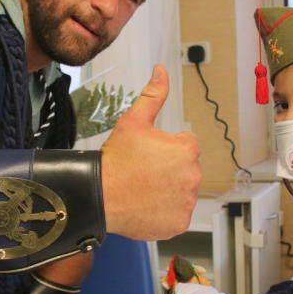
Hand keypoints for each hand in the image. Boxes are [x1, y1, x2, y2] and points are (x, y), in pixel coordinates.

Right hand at [101, 65, 200, 239]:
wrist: (99, 196)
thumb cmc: (116, 159)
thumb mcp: (134, 121)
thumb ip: (153, 95)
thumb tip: (161, 71)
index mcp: (187, 150)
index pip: (186, 144)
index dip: (166, 147)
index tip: (148, 154)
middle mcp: (193, 177)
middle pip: (186, 169)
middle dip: (169, 169)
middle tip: (144, 172)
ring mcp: (187, 202)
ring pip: (182, 191)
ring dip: (169, 189)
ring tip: (144, 189)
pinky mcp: (179, 223)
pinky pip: (177, 214)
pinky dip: (165, 211)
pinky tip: (147, 205)